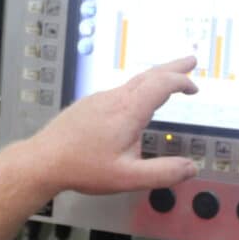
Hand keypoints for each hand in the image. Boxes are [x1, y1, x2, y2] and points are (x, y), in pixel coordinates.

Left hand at [19, 56, 198, 195]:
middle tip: (191, 61)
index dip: (181, 82)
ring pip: (133, 81)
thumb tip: (190, 168)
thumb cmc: (82, 168)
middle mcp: (114, 99)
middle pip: (149, 74)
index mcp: (128, 111)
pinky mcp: (89, 104)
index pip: (162, 84)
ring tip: (168, 78)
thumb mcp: (128, 178)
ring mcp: (100, 99)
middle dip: (173, 67)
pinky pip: (120, 89)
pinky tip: (136, 99)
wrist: (44, 160)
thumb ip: (162, 173)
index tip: (194, 87)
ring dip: (156, 77)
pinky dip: (138, 87)